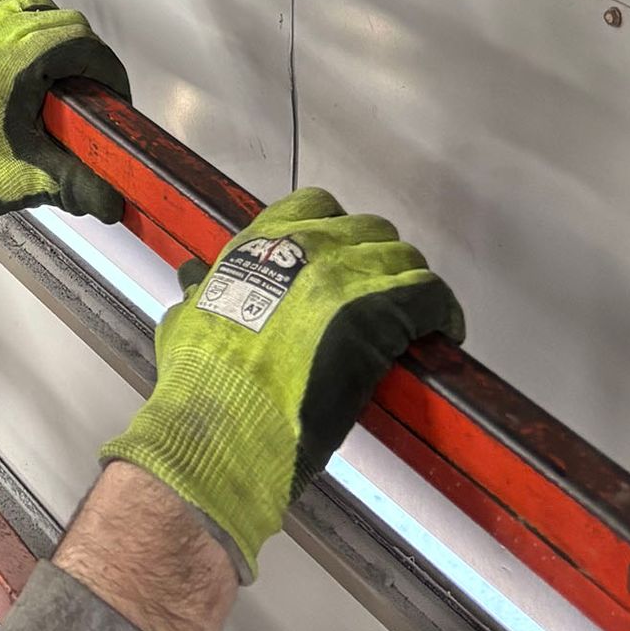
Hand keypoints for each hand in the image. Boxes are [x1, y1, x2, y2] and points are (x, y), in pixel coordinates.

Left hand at [0, 0, 130, 258]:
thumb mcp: (26, 178)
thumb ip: (78, 185)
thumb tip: (112, 201)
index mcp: (19, 57)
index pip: (85, 45)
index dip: (108, 70)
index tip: (113, 94)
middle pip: (63, 21)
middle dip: (84, 53)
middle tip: (88, 89)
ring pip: (29, 5)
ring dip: (50, 29)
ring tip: (55, 69)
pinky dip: (14, 18)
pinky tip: (16, 51)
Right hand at [101, 188, 461, 577]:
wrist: (224, 424)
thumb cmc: (198, 384)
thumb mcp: (184, 320)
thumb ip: (198, 295)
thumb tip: (196, 282)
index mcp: (258, 244)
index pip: (316, 206)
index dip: (337, 233)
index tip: (342, 261)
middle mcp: (305, 248)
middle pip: (369, 230)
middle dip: (378, 259)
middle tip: (379, 295)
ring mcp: (345, 278)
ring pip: (404, 258)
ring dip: (410, 285)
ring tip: (414, 317)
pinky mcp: (379, 316)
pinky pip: (432, 296)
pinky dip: (443, 313)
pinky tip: (445, 333)